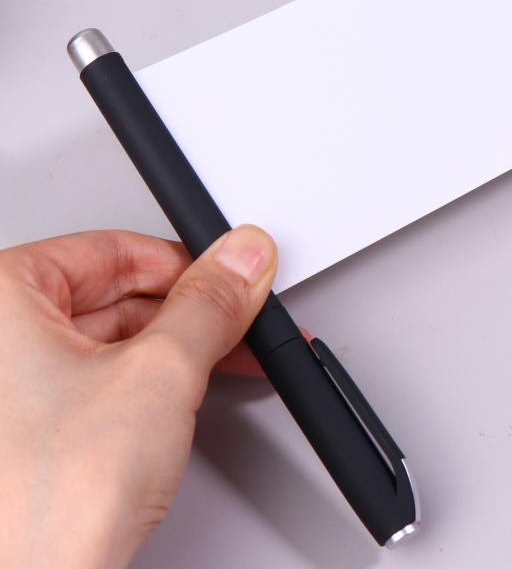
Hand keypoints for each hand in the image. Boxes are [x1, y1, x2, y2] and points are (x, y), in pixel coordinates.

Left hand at [0, 226, 276, 567]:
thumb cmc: (42, 504)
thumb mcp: (158, 374)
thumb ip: (211, 304)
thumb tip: (242, 259)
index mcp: (0, 297)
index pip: (116, 249)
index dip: (188, 262)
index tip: (234, 275)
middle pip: (120, 296)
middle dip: (194, 312)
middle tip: (244, 320)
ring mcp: (13, 388)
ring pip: (118, 341)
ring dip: (184, 349)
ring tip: (234, 359)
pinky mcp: (35, 431)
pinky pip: (107, 380)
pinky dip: (157, 383)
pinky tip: (196, 391)